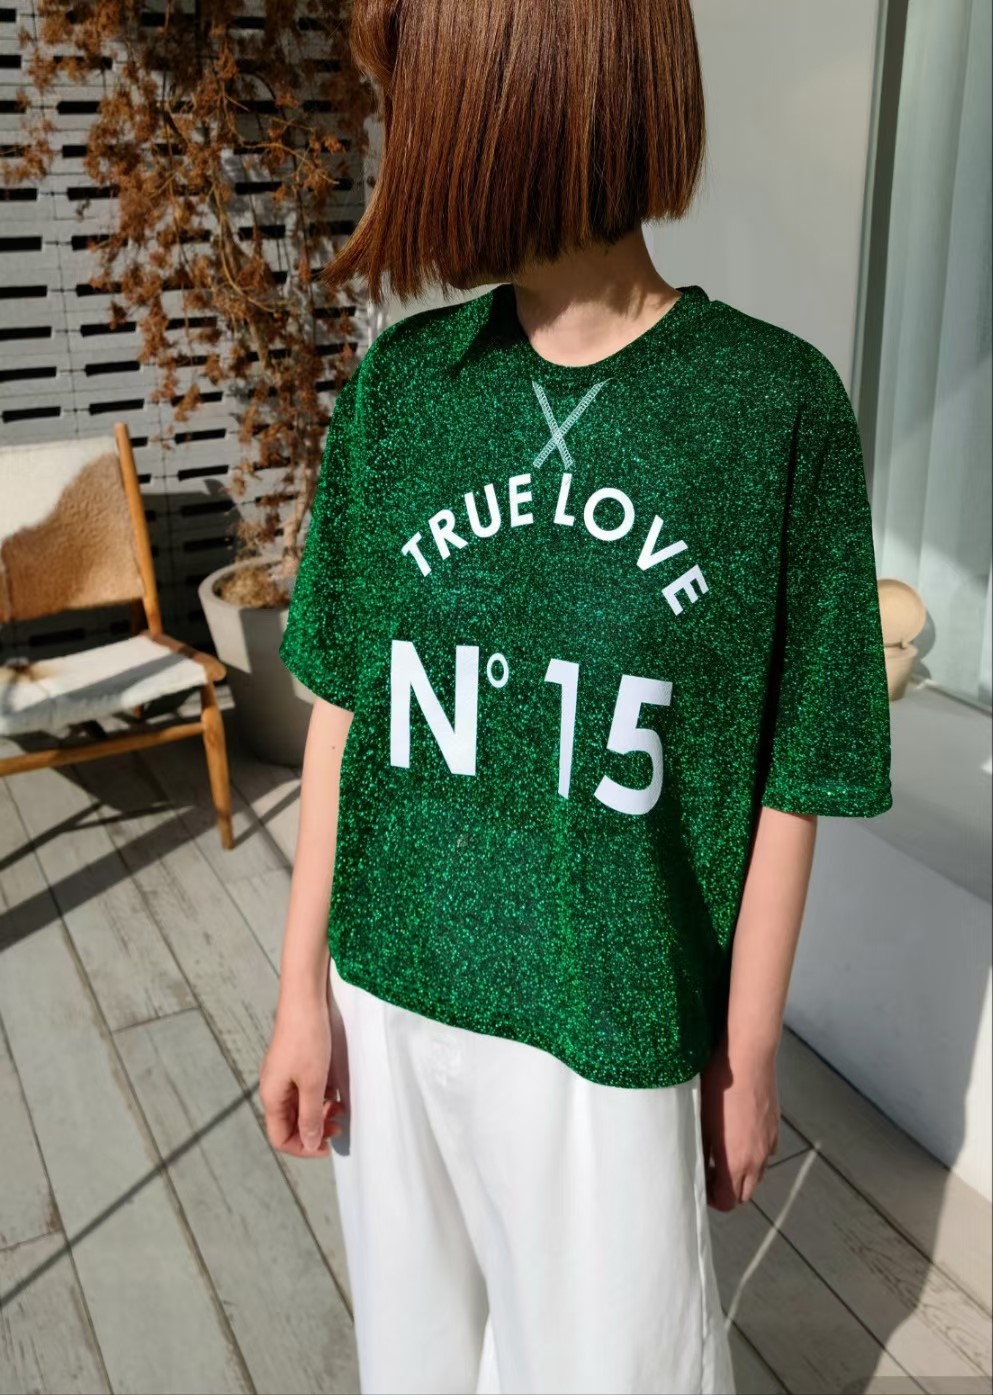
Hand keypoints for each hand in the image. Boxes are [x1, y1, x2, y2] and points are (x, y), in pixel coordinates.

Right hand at [259, 985, 344, 1157]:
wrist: (304, 999)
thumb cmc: (307, 1039)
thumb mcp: (312, 1083)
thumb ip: (311, 1116)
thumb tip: (309, 1144)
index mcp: (272, 1097)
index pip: (281, 1138)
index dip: (303, 1148)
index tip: (327, 1145)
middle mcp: (273, 1088)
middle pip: (290, 1124)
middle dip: (314, 1130)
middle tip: (338, 1127)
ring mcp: (282, 1075)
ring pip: (298, 1107)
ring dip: (319, 1113)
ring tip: (340, 1109)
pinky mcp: (293, 1063)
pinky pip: (303, 1091)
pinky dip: (319, 1096)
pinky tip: (334, 1091)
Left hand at [700, 1034, 779, 1210]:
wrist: (748, 1056)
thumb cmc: (719, 1085)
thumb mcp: (701, 1119)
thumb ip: (702, 1149)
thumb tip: (697, 1164)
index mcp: (735, 1161)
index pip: (727, 1201)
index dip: (711, 1198)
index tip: (700, 1182)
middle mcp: (757, 1159)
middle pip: (745, 1194)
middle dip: (727, 1190)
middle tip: (710, 1171)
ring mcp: (769, 1144)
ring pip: (758, 1175)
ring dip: (742, 1173)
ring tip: (724, 1152)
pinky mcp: (775, 1128)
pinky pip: (766, 1154)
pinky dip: (754, 1154)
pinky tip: (740, 1134)